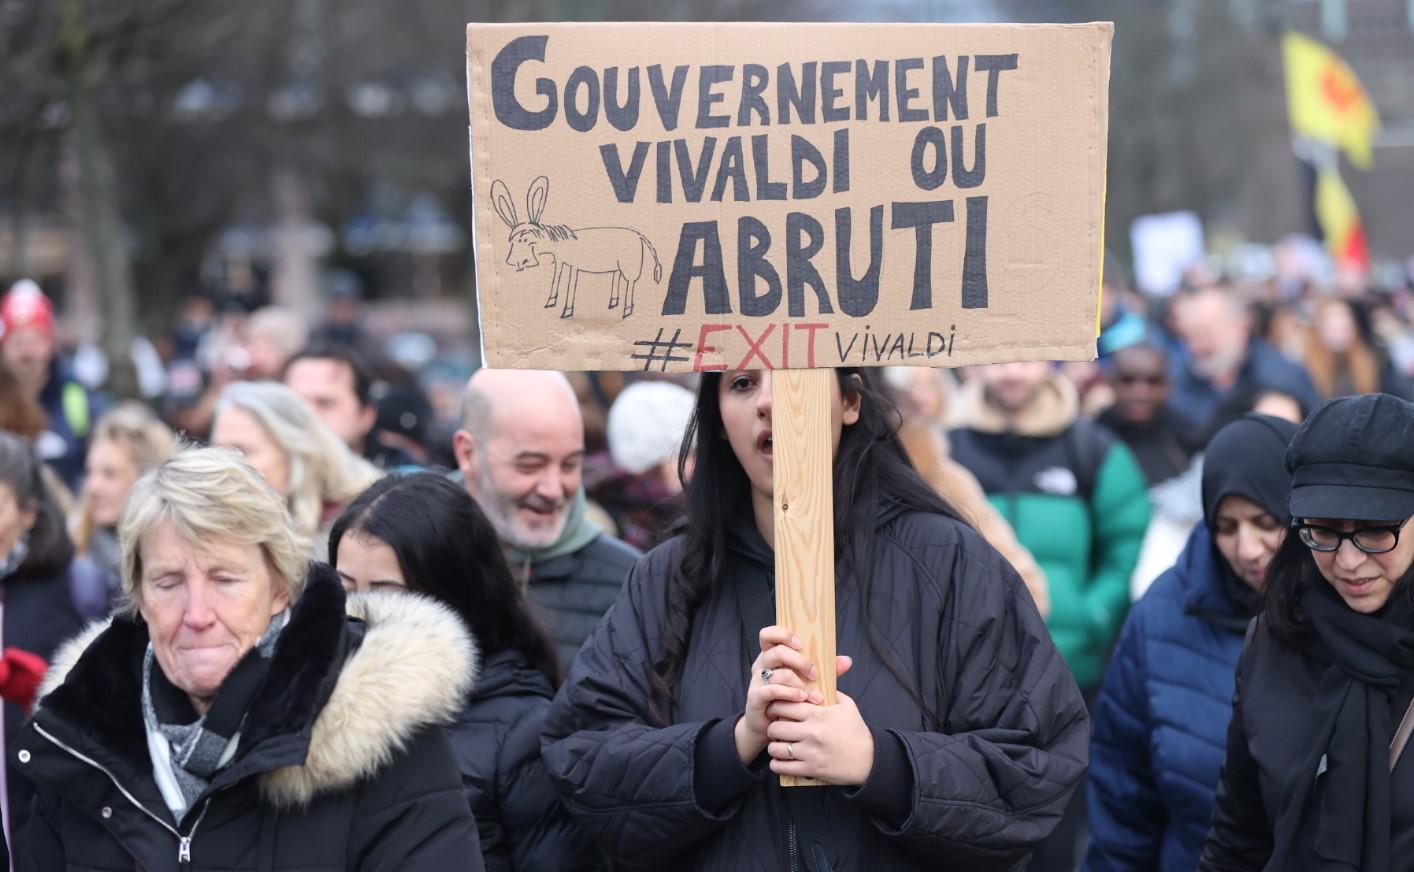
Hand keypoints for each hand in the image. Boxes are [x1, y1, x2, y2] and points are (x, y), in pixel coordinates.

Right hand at [734, 626, 822, 764]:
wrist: (770, 726)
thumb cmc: (790, 699)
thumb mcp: (807, 681)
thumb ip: (825, 669)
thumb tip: (847, 660)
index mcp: (771, 655)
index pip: (768, 634)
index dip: (782, 634)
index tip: (800, 643)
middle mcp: (761, 665)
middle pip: (776, 652)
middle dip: (800, 661)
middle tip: (815, 674)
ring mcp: (756, 681)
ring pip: (778, 674)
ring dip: (801, 684)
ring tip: (816, 695)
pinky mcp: (755, 698)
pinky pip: (772, 690)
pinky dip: (790, 694)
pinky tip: (803, 699)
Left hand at [765, 658, 875, 785]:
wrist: (870, 760)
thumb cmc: (857, 731)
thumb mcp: (847, 705)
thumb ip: (830, 692)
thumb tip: (815, 680)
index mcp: (819, 713)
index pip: (784, 705)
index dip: (775, 706)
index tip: (775, 710)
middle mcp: (812, 732)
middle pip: (775, 727)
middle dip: (772, 728)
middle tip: (776, 729)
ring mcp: (811, 752)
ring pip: (775, 748)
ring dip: (774, 747)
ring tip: (778, 745)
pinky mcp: (811, 769)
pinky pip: (782, 767)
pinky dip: (777, 764)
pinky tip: (781, 761)